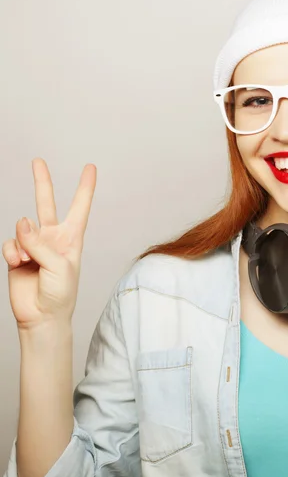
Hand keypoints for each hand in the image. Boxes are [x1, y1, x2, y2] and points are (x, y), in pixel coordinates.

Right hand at [2, 158, 96, 330]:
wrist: (42, 316)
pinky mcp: (17, 255)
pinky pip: (9, 244)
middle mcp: (53, 237)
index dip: (85, 187)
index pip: (80, 206)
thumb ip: (40, 243)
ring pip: (22, 227)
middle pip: (46, 203)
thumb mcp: (59, 266)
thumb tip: (21, 221)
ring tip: (29, 261)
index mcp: (72, 237)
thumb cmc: (61, 293)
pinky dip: (12, 254)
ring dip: (23, 243)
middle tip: (38, 160)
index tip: (90, 167)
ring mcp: (34, 245)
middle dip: (42, 181)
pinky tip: (18, 265)